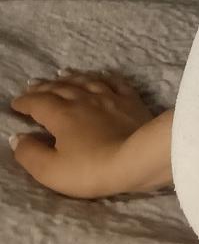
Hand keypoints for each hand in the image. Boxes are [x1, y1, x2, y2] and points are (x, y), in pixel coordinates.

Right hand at [8, 69, 157, 198]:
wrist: (138, 160)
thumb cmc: (91, 169)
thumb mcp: (51, 170)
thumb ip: (30, 154)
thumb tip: (17, 138)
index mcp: (62, 115)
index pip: (38, 103)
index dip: (24, 102)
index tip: (15, 103)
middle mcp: (84, 99)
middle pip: (60, 88)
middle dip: (43, 86)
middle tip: (33, 84)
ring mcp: (109, 97)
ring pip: (86, 81)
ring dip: (70, 77)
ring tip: (61, 73)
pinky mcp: (131, 100)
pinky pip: (114, 82)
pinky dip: (104, 76)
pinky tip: (101, 75)